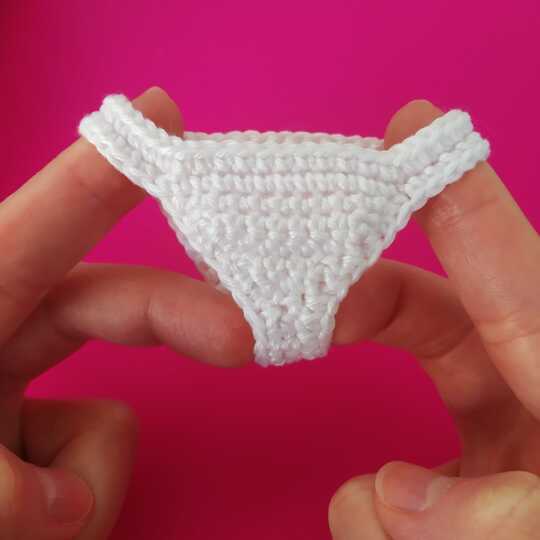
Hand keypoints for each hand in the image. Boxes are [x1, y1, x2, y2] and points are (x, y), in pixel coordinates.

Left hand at [0, 87, 252, 538]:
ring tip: (33, 524)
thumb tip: (62, 504)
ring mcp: (22, 394)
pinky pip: (95, 462)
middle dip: (179, 315)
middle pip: (107, 303)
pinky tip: (43, 520)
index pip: (33, 232)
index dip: (97, 176)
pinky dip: (81, 504)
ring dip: (84, 485)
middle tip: (244, 337)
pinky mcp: (43, 438)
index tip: (163, 113)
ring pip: (106, 418)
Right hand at [328, 100, 539, 538]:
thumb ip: (499, 514)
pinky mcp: (473, 494)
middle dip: (363, 302)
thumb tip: (384, 494)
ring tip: (390, 525)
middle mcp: (531, 403)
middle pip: (433, 320)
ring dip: (377, 483)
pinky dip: (377, 520)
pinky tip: (392, 533)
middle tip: (302, 304)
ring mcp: (500, 453)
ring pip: (402, 426)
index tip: (412, 123)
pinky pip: (399, 494)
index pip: (512, 271)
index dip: (459, 196)